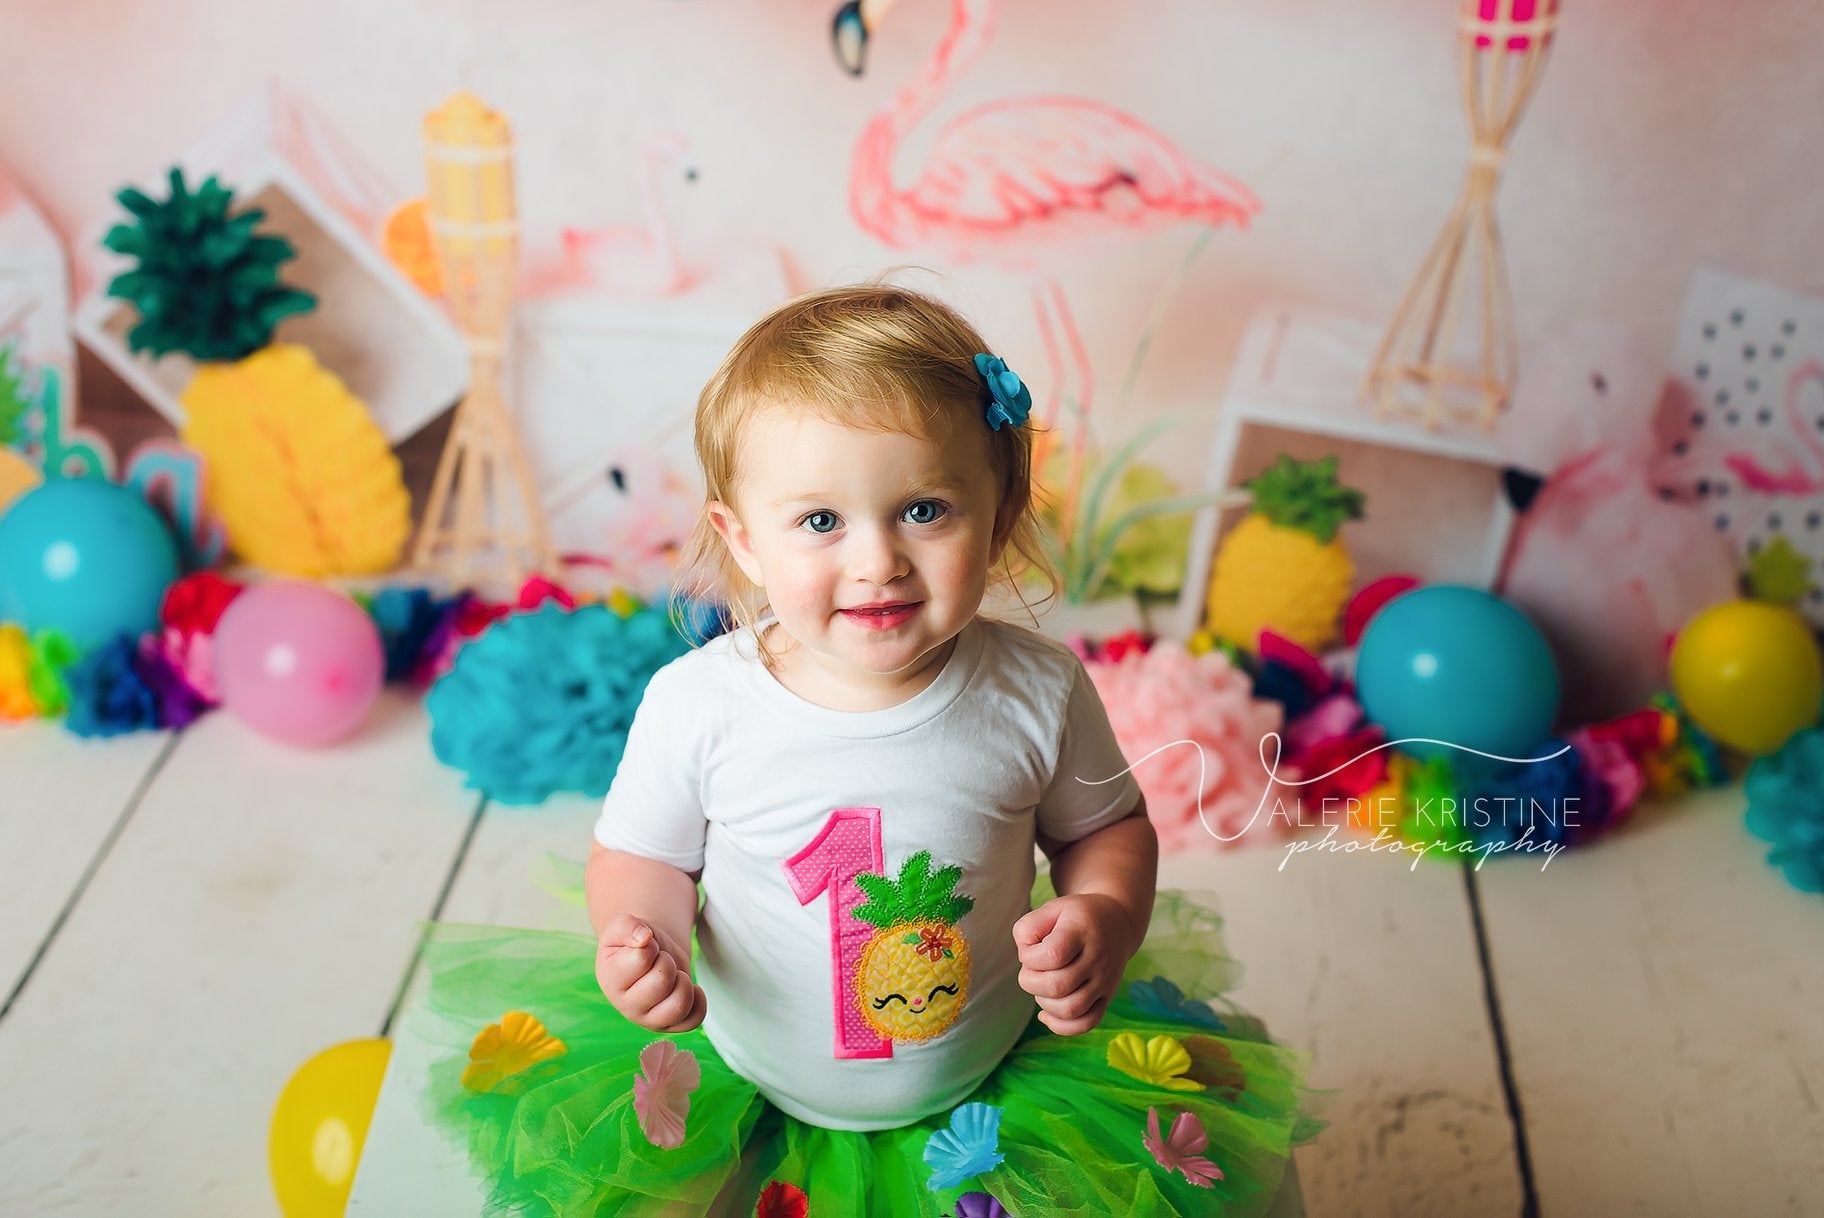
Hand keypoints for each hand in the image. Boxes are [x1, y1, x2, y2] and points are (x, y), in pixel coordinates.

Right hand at [596, 914, 706, 1032]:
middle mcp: (626, 1006)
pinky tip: (688, 987)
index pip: (640, 959)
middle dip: (667, 961)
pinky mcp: (670, 1026)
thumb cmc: (633, 942)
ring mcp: (648, 1020)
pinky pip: (694, 1020)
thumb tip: (644, 937)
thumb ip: (628, 926)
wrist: (648, 956)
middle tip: (660, 960)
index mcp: (611, 980)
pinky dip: (698, 1000)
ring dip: (683, 981)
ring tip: (674, 975)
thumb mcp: (623, 926)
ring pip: (679, 1005)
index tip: (646, 946)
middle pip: (662, 981)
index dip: (651, 946)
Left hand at [1013, 893, 1139, 1035]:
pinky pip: (1086, 1023)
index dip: (1030, 958)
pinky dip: (1061, 1026)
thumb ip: (1028, 927)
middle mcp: (1097, 959)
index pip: (1052, 955)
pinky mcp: (1106, 998)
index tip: (1030, 950)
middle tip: (1032, 970)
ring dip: (1044, 1002)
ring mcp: (1104, 982)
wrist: (1118, 923)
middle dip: (1031, 982)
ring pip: (1070, 1009)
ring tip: (1043, 985)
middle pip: (1058, 986)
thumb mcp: (1052, 908)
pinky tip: (1046, 1013)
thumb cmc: (1076, 917)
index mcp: (1082, 932)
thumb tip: (1024, 958)